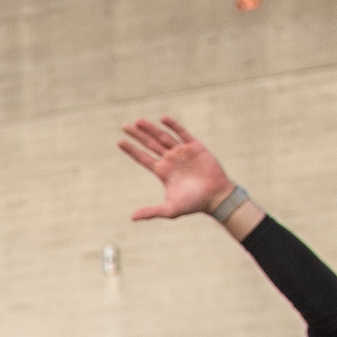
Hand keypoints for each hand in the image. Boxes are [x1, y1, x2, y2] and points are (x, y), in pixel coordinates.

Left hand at [117, 114, 232, 220]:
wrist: (216, 197)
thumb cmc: (194, 204)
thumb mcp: (170, 210)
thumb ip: (151, 212)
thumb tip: (132, 218)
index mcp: (162, 172)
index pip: (143, 158)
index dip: (131, 150)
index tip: (119, 141)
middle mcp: (170, 160)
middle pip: (150, 144)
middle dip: (138, 135)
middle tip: (124, 125)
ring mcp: (182, 152)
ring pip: (163, 137)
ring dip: (151, 129)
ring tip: (138, 121)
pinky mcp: (195, 147)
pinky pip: (182, 133)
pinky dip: (173, 126)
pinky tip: (163, 119)